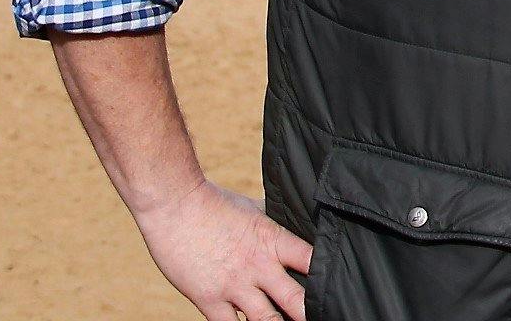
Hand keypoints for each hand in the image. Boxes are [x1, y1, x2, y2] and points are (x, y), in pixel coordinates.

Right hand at [133, 177, 312, 320]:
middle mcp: (259, 266)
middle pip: (296, 299)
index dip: (327, 275)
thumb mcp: (253, 208)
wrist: (175, 204)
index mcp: (273, 240)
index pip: (312, 261)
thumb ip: (272, 223)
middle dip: (309, 313)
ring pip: (266, 320)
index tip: (336, 286)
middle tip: (322, 317)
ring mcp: (234, 285)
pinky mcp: (209, 299)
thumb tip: (290, 221)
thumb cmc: (213, 202)